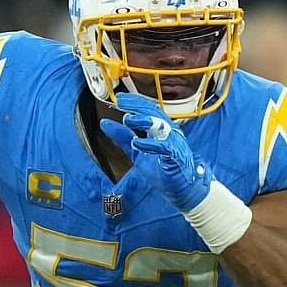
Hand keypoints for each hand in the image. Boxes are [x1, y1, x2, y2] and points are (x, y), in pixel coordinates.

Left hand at [101, 92, 211, 210]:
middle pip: (154, 113)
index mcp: (161, 128)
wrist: (182, 188)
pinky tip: (137, 143)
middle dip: (137, 106)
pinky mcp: (177, 157)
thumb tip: (104, 123)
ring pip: (161, 126)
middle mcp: (169, 132)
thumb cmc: (164, 169)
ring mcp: (174, 143)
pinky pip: (165, 147)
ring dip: (144, 120)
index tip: (119, 98)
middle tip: (122, 103)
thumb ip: (122, 137)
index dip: (134, 101)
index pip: (148, 109)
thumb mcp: (137, 151)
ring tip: (128, 119)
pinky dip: (151, 145)